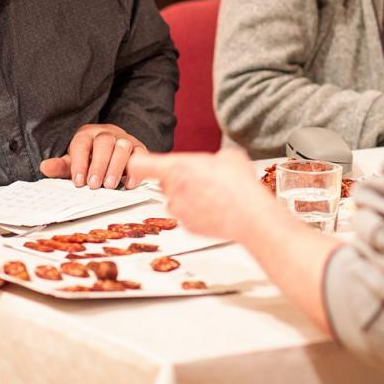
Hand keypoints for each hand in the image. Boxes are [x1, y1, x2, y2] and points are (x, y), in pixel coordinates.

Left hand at [39, 123, 146, 188]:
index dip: (80, 162)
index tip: (78, 182)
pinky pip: (140, 155)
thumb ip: (61, 166)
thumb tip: (44, 167)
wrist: (113, 149)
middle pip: (104, 143)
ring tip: (110, 185)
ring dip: (116, 166)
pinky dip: (136, 169)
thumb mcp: (74, 162)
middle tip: (94, 185)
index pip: (81, 144)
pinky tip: (128, 184)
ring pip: (123, 147)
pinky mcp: (139, 148)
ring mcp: (124, 139)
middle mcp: (107, 134)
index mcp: (87, 134)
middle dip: (99, 165)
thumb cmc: (90, 158)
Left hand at [128, 149, 273, 240]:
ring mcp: (179, 210)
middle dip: (179, 180)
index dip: (137, 164)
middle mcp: (172, 190)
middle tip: (202, 179)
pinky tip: (216, 208)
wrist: (248, 215)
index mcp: (177, 168)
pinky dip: (198, 212)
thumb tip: (218, 162)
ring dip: (190, 197)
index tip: (134, 164)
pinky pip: (188, 215)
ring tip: (214, 195)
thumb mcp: (228, 156)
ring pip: (177, 200)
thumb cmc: (238, 185)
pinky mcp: (188, 226)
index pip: (142, 164)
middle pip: (164, 182)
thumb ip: (213, 159)